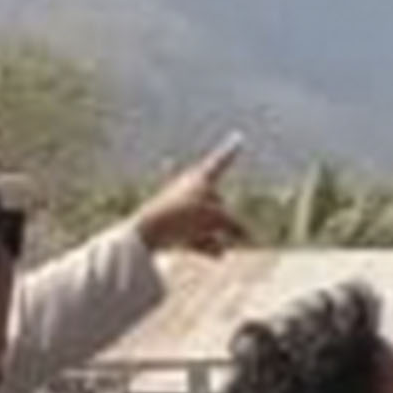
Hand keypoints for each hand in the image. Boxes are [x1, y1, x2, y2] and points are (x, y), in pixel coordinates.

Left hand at [130, 140, 248, 254]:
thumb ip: (234, 225)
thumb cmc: (185, 216)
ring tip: (219, 246)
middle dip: (220, 215)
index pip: (220, 162)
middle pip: (217, 202)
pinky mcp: (174, 228)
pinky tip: (219, 255)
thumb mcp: (219, 218)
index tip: (238, 137)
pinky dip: (208, 244)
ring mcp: (181, 209)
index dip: (231, 151)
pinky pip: (197, 235)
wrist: (149, 233)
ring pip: (207, 221)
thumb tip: (243, 236)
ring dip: (214, 233)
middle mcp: (189, 189)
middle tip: (204, 222)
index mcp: (198, 177)